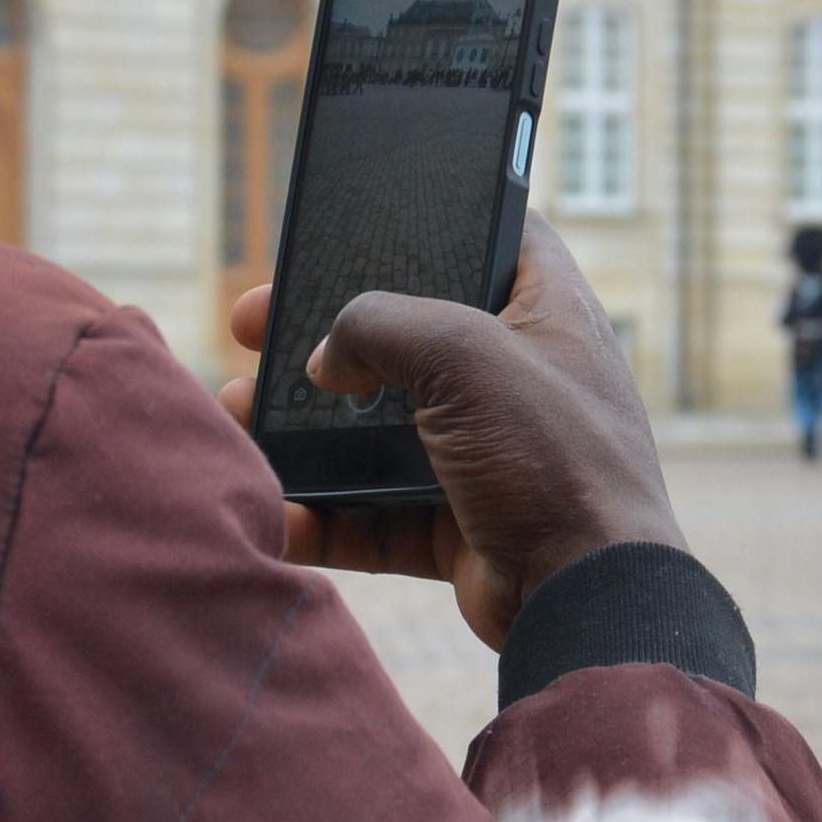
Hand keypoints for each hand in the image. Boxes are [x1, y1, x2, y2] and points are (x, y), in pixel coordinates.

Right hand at [218, 215, 684, 652]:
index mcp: (550, 314)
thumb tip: (327, 359)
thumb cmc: (551, 458)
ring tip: (235, 413)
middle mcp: (522, 379)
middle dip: (325, 333)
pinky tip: (274, 508)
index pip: (497, 236)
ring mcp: (490, 457)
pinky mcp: (460, 527)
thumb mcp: (465, 355)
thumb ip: (381, 326)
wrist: (586, 600)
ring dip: (305, 426)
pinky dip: (322, 514)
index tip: (359, 224)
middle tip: (251, 324)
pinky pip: (375, 513)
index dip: (432, 221)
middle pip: (410, 337)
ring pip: (379, 429)